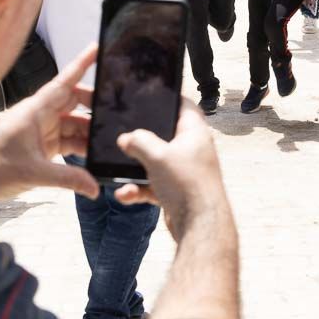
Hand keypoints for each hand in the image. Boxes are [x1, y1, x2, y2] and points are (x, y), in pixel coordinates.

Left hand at [0, 46, 99, 202]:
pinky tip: (93, 153)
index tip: (97, 48)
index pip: (64, 82)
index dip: (81, 64)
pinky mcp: (41, 146)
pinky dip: (80, 146)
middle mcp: (40, 116)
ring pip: (73, 123)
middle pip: (74, 101)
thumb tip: (93, 186)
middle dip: (95, 105)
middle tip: (118, 109)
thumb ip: (67, 178)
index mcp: (35, 111)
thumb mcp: (31, 173)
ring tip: (111, 136)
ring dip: (90, 130)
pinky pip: (67, 140)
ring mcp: (41, 131)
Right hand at [112, 102, 226, 218]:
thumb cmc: (187, 184)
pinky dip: (138, 189)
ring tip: (118, 171)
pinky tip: (124, 194)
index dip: (169, 97)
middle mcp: (192, 150)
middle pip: (165, 135)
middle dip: (143, 138)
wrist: (200, 226)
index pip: (184, 105)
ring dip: (135, 168)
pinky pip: (152, 185)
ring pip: (155, 163)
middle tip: (125, 134)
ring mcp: (184, 172)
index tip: (151, 92)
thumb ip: (139, 141)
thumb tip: (126, 138)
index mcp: (195, 133)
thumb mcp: (157, 155)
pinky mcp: (176, 192)